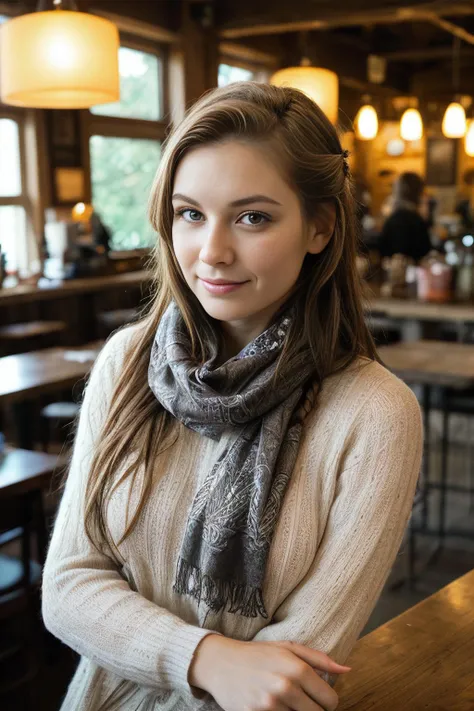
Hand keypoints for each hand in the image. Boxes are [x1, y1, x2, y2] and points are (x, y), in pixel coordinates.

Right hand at [189, 635, 350, 710]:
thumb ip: (319, 659)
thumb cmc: (258, 654)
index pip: (331, 700)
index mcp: (296, 668)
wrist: (220, 663)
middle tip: (302, 702)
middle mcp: (285, 687)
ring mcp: (270, 705)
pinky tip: (274, 707)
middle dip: (314, 710)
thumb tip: (347, 670)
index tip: (317, 697)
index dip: (327, 701)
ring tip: (287, 703)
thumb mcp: (287, 647)